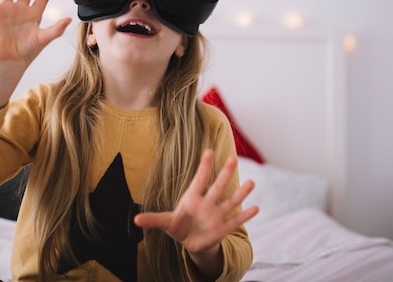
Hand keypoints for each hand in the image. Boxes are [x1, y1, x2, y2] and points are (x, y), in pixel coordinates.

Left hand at [134, 150, 257, 275]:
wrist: (192, 241)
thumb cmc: (179, 226)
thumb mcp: (166, 223)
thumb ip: (153, 220)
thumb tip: (135, 220)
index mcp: (192, 198)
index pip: (199, 179)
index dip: (204, 166)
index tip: (208, 150)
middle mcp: (207, 203)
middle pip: (218, 186)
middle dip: (225, 173)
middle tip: (233, 158)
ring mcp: (217, 215)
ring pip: (230, 201)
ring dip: (241, 193)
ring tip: (252, 183)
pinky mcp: (223, 228)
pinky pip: (236, 220)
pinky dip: (246, 215)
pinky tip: (256, 208)